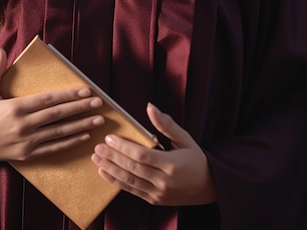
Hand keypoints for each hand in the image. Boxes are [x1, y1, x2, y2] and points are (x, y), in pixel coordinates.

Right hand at [0, 47, 104, 163]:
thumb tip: (1, 49)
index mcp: (15, 107)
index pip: (48, 99)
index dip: (68, 94)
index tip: (85, 90)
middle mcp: (23, 124)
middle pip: (57, 114)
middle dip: (80, 108)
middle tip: (99, 102)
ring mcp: (27, 141)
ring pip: (59, 132)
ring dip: (81, 125)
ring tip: (99, 119)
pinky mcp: (28, 154)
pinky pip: (53, 148)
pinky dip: (70, 143)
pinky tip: (85, 136)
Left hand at [91, 103, 216, 205]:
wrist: (209, 187)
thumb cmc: (197, 160)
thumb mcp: (185, 139)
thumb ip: (166, 124)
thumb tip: (150, 107)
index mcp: (172, 164)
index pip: (142, 155)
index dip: (123, 147)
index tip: (109, 138)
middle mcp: (164, 181)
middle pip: (132, 168)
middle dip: (112, 157)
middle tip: (97, 147)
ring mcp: (158, 193)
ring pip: (129, 181)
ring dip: (110, 169)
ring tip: (97, 158)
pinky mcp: (154, 200)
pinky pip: (132, 191)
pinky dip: (116, 182)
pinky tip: (105, 173)